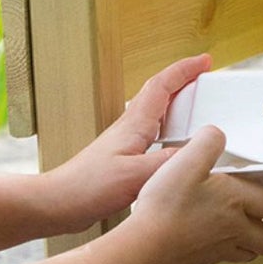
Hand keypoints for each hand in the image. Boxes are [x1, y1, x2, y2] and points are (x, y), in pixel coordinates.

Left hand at [43, 54, 212, 234]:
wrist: (59, 202)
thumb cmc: (87, 187)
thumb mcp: (135, 176)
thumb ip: (168, 163)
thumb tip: (196, 152)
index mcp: (134, 125)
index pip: (162, 86)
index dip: (184, 70)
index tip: (204, 61)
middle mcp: (129, 128)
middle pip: (159, 93)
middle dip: (183, 80)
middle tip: (204, 78)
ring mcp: (125, 142)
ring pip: (155, 113)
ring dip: (176, 103)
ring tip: (197, 108)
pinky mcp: (122, 157)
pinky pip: (152, 134)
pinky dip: (170, 130)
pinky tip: (176, 145)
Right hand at [123, 126, 262, 263]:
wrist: (143, 249)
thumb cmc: (165, 209)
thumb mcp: (185, 161)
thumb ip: (207, 143)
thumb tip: (217, 134)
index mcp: (237, 201)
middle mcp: (235, 229)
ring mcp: (219, 249)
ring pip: (253, 252)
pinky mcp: (201, 261)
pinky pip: (228, 258)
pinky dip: (235, 253)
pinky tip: (227, 247)